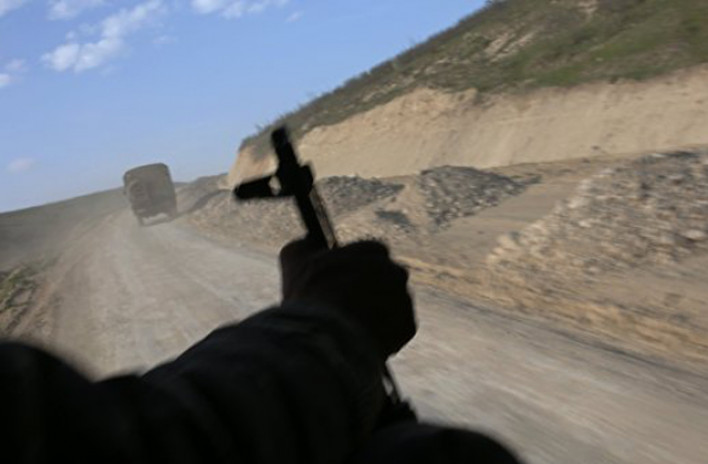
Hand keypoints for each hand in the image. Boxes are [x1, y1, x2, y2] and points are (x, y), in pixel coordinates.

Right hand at [279, 238, 415, 358]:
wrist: (328, 339)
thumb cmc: (311, 297)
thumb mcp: (294, 261)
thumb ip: (303, 245)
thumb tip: (308, 241)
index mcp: (373, 251)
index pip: (371, 251)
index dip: (356, 265)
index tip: (343, 279)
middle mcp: (395, 271)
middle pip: (385, 276)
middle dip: (370, 287)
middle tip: (349, 303)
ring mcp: (404, 299)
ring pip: (392, 302)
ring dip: (378, 310)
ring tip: (352, 325)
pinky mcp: (408, 326)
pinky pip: (397, 327)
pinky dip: (384, 333)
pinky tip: (362, 337)